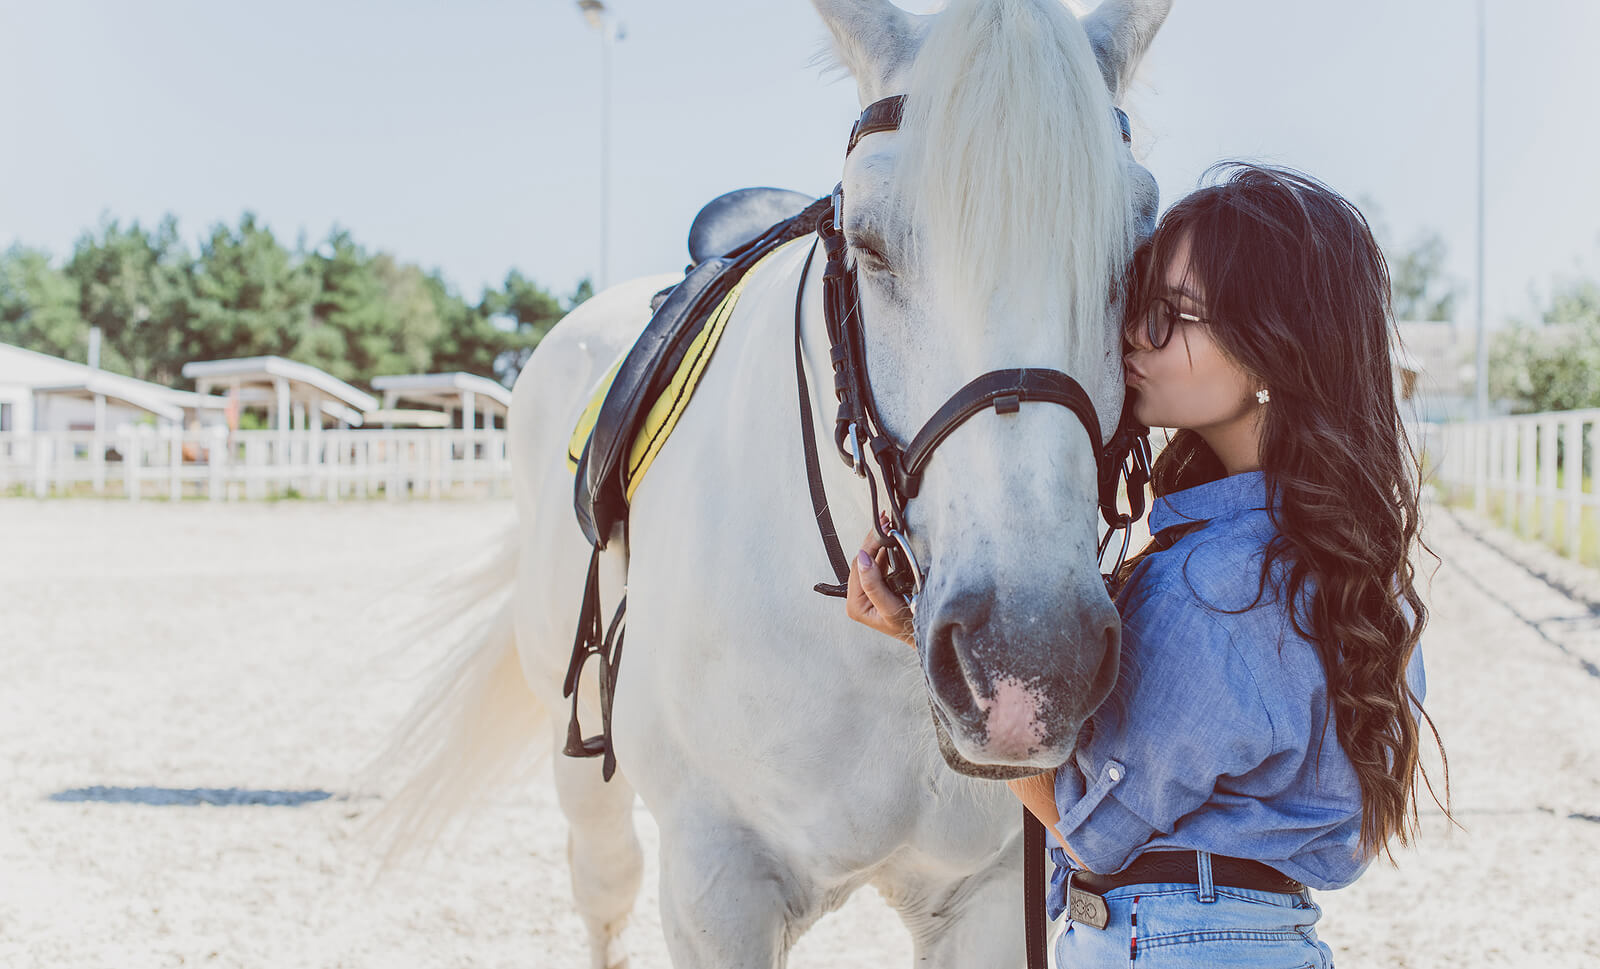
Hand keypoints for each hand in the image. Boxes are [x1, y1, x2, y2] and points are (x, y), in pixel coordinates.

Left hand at [845, 513, 914, 646]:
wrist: (923, 636)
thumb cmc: (908, 628)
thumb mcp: (890, 608)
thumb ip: (874, 585)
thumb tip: (863, 558)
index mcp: (856, 604)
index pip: (858, 567)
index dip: (869, 545)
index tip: (880, 530)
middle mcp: (858, 598)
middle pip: (862, 562)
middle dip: (873, 540)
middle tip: (884, 522)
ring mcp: (867, 593)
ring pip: (870, 561)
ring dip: (878, 544)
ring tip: (886, 528)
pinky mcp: (877, 589)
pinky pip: (878, 566)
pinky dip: (884, 552)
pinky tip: (889, 541)